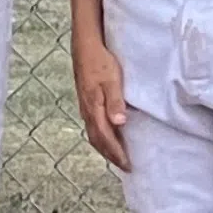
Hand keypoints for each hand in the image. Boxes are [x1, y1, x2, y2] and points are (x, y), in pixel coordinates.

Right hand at [72, 30, 132, 170]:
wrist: (85, 46)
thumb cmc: (100, 61)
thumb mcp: (112, 79)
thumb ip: (115, 101)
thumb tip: (119, 124)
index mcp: (93, 108)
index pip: (105, 138)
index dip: (116, 153)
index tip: (128, 165)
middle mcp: (87, 111)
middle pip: (97, 140)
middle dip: (111, 155)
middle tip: (125, 166)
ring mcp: (85, 106)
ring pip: (93, 134)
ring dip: (105, 148)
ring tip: (117, 156)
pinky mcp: (86, 101)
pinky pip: (92, 126)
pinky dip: (101, 136)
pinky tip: (109, 134)